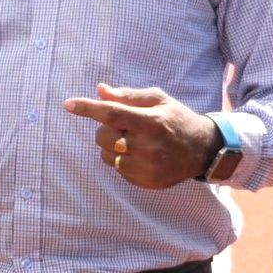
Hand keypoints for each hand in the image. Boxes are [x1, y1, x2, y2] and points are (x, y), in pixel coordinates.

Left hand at [63, 83, 222, 189]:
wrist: (203, 150)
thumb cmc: (176, 119)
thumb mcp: (158, 100)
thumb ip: (128, 96)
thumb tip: (100, 90)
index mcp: (150, 121)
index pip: (112, 113)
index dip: (88, 108)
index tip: (68, 104)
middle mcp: (148, 146)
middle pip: (103, 137)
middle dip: (104, 128)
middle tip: (121, 125)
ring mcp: (147, 167)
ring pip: (106, 156)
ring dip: (110, 146)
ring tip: (131, 140)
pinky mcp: (146, 181)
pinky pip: (117, 170)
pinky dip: (121, 160)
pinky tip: (139, 155)